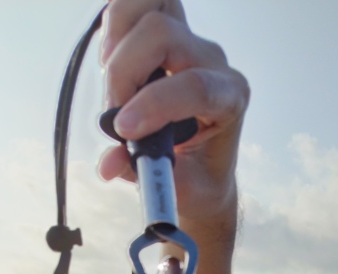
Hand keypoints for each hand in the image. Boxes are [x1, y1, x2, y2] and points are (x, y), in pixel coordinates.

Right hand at [100, 0, 248, 273]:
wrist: (202, 170)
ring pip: (150, 10)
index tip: (122, 130)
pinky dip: (115, 27)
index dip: (154, 104)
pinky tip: (110, 61)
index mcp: (230, 100)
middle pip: (163, 35)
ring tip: (110, 85)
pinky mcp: (167, 35)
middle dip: (125, 73)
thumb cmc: (197, 180)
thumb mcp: (181, 190)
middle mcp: (213, 63)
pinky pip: (138, 8)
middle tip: (111, 115)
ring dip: (116, 43)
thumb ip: (148, 176)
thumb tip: (107, 165)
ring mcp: (190, 43)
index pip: (195, 86)